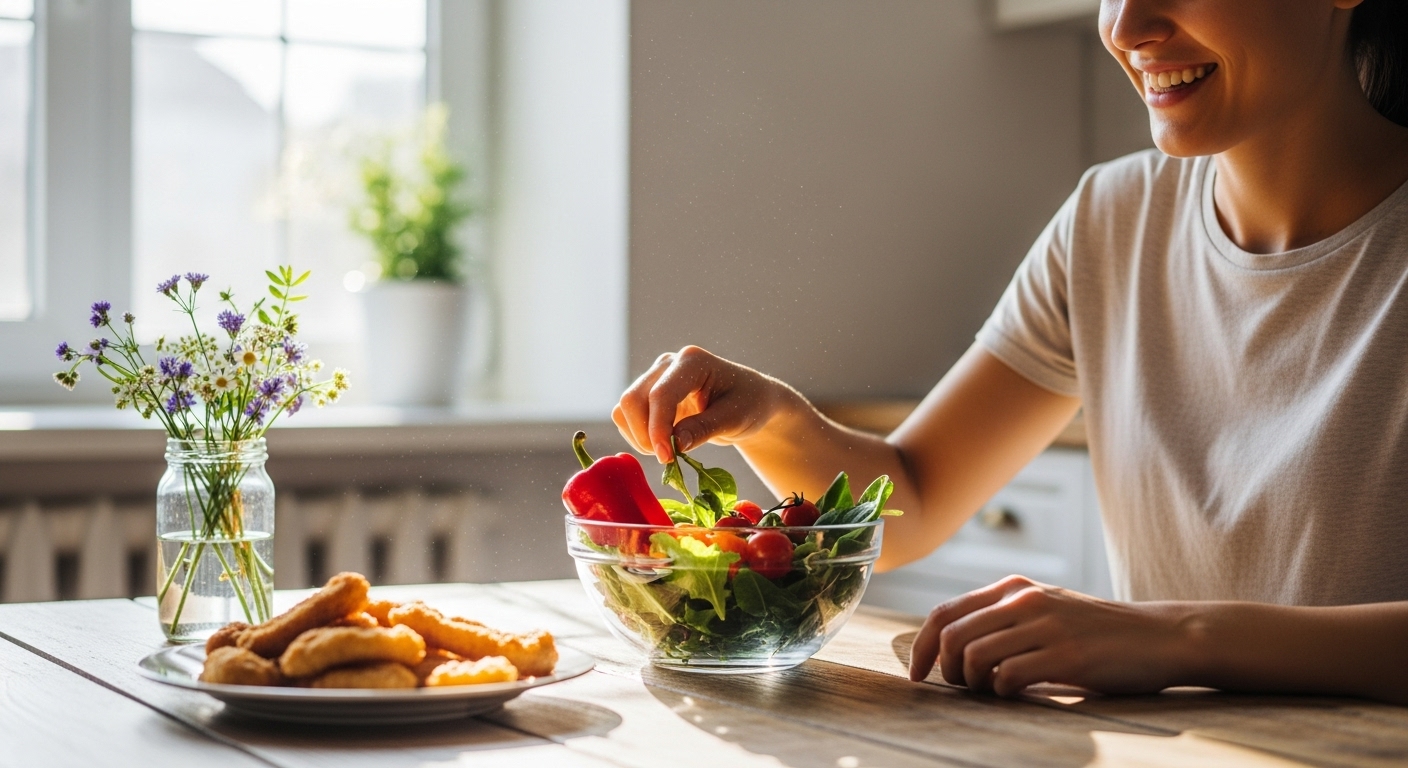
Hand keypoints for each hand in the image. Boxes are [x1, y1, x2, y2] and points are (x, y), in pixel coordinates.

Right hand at [613, 346, 795, 463]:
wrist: (749, 402)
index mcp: (692, 361)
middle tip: (669, 458)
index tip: (665, 457)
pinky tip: (662, 444)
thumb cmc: (748, 405)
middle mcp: (668, 364)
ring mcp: (655, 377)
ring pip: (625, 409)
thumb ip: (703, 429)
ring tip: (669, 451)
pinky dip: (637, 435)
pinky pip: (626, 416)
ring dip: (639, 436)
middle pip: (633, 399)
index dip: (658, 428)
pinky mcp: (648, 394)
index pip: (661, 394)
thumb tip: (674, 444)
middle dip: (645, 434)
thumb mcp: (734, 419)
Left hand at [908, 575, 1190, 696]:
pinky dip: (1003, 692)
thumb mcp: (1045, 610)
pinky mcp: (1066, 655)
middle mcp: (1023, 600)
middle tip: (964, 688)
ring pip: (975, 657)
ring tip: (994, 690)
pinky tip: (1020, 693)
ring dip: (975, 684)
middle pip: (952, 636)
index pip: (944, 613)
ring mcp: (1045, 626)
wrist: (1161, 636)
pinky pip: (1008, 677)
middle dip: (948, 670)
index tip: (918, 675)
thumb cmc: (1097, 632)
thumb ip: (1002, 620)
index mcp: (1013, 588)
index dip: (922, 647)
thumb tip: (949, 651)